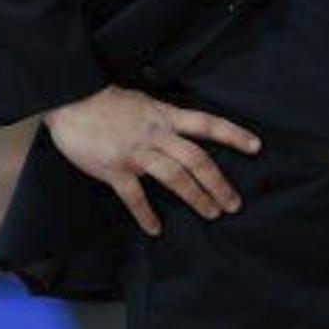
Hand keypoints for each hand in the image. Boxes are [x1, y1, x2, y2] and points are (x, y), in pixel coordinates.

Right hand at [43, 84, 260, 235]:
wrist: (71, 99)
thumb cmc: (107, 101)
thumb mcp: (144, 102)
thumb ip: (164, 118)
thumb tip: (183, 130)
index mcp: (165, 116)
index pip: (208, 124)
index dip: (234, 134)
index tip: (256, 146)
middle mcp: (157, 135)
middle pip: (197, 159)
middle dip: (218, 182)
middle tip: (234, 204)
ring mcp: (136, 153)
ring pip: (175, 177)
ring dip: (196, 197)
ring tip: (212, 214)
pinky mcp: (114, 169)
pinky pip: (134, 196)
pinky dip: (145, 214)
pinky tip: (155, 229)